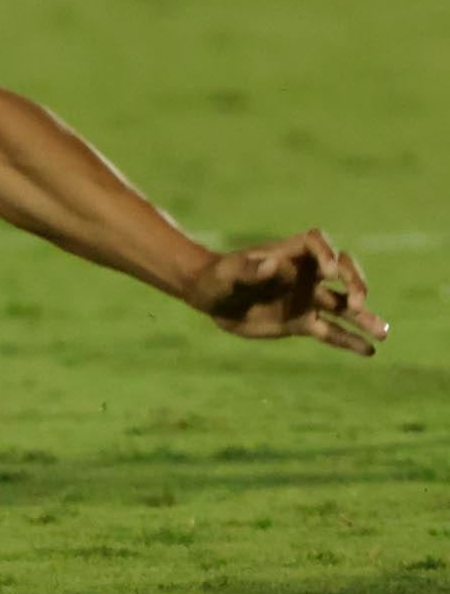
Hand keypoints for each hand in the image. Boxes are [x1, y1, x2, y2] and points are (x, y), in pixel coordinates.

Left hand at [189, 228, 387, 352]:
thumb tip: (270, 264)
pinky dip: (350, 341)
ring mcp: (306, 299)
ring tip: (383, 332)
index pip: (317, 243)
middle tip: (356, 303)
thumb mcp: (228, 272)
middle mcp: (305, 275)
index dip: (328, 254)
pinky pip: (331, 332)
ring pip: (344, 306)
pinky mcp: (302, 323)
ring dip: (365, 317)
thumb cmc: (218, 277)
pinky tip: (369, 351)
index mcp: (288, 255)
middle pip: (343, 271)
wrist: (211, 298)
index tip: (328, 272)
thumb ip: (247, 268)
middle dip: (355, 283)